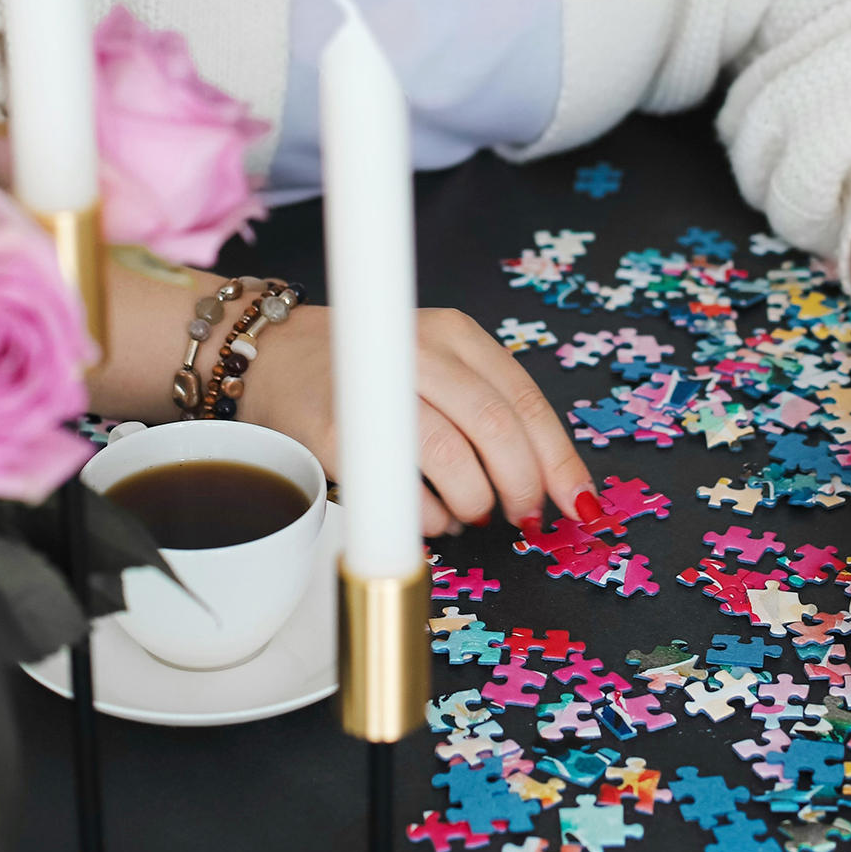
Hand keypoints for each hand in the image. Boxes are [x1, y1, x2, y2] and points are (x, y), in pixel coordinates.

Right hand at [245, 303, 595, 538]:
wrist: (272, 356)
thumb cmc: (367, 371)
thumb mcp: (440, 368)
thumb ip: (489, 411)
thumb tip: (547, 481)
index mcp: (457, 334)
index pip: (524, 400)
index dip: (557, 459)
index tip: (577, 502)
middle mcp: (418, 350)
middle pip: (495, 427)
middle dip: (520, 486)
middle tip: (522, 516)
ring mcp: (374, 388)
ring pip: (451, 455)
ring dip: (473, 502)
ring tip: (469, 514)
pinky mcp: (333, 429)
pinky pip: (397, 486)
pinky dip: (425, 515)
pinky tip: (428, 515)